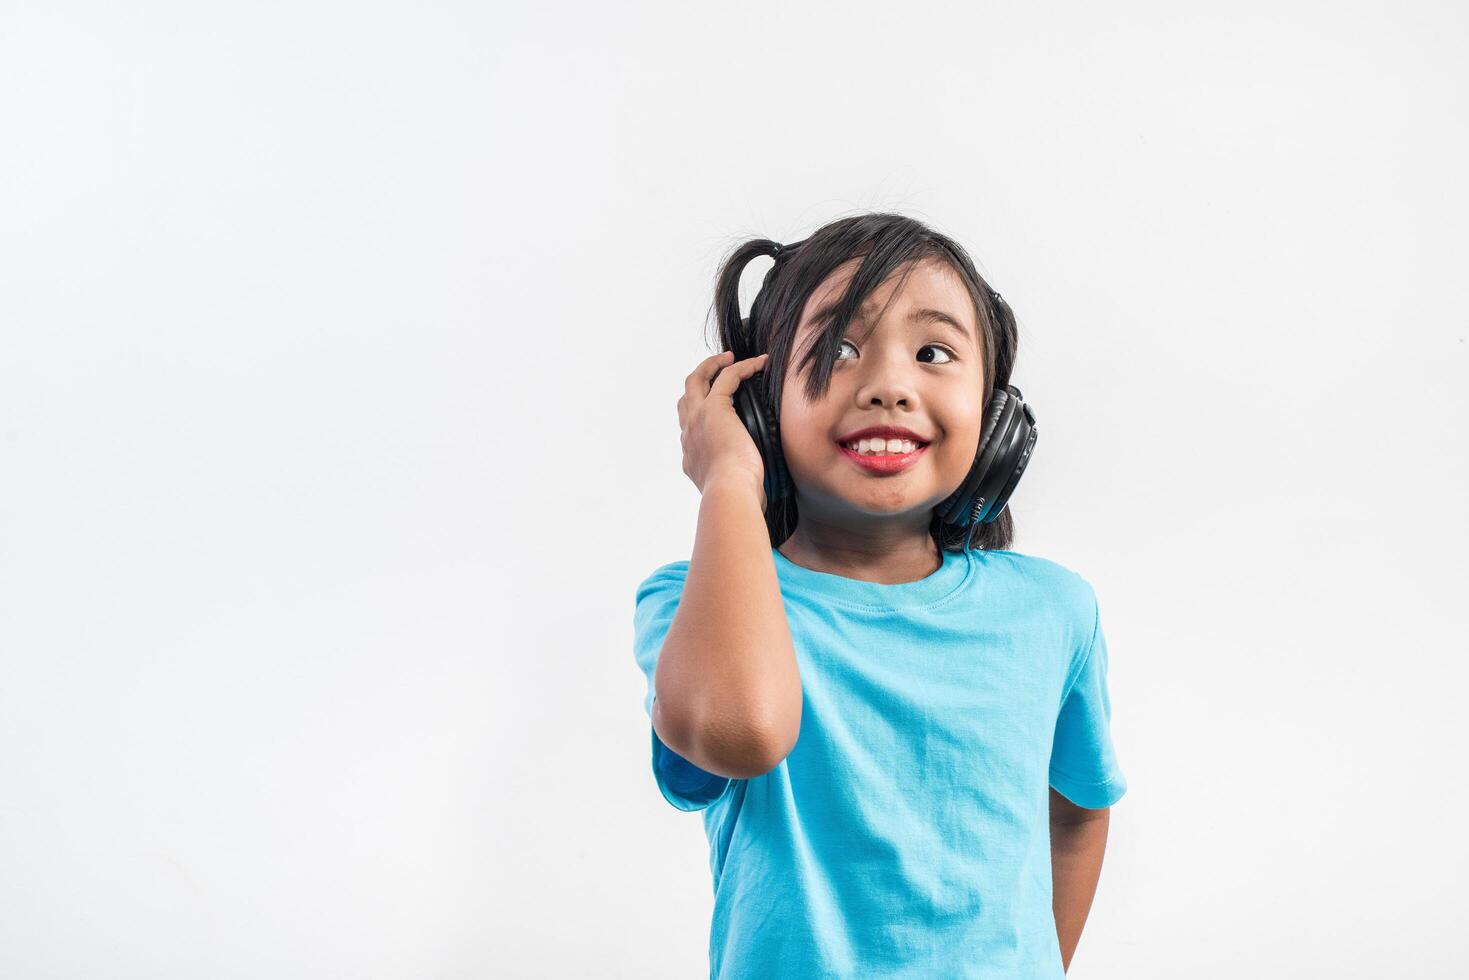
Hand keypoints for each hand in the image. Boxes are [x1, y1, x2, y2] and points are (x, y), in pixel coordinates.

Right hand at [678, 350, 770, 501]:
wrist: (730, 492)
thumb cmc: (737, 496)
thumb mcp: (729, 488)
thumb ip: (735, 482)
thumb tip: (754, 488)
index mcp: (690, 454)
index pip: (689, 425)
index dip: (699, 410)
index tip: (716, 406)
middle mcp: (688, 434)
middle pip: (685, 396)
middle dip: (699, 379)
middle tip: (717, 370)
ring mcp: (697, 419)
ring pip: (697, 380)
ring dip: (713, 366)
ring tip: (731, 359)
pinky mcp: (714, 408)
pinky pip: (727, 377)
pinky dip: (742, 367)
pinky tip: (759, 364)